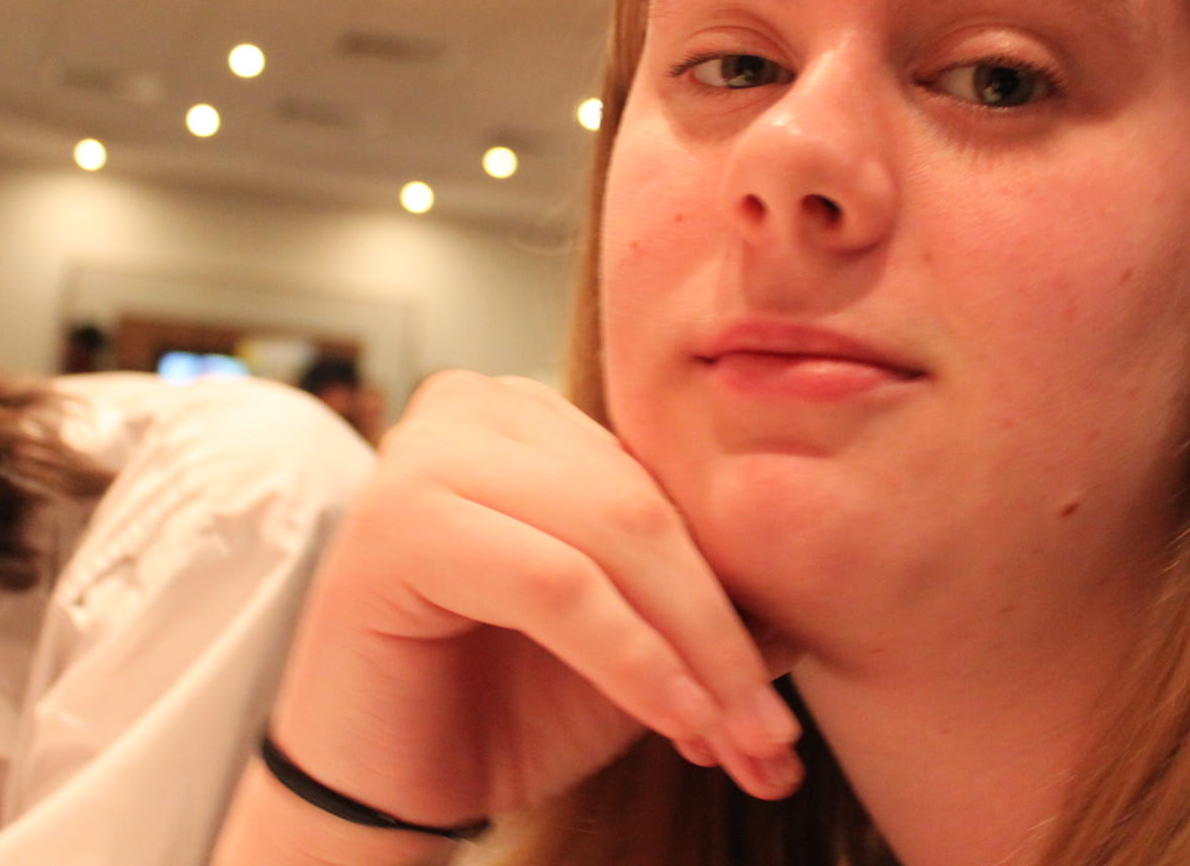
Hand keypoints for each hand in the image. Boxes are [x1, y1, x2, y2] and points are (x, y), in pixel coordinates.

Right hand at [264, 371, 802, 831]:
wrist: (384, 785)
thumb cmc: (500, 705)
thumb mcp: (633, 651)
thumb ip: (708, 605)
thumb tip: (805, 605)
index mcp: (530, 412)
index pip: (666, 484)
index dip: (736, 594)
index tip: (783, 708)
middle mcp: (474, 405)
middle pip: (646, 506)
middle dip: (720, 632)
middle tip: (772, 738)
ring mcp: (426, 451)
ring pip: (612, 536)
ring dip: (691, 651)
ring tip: (736, 740)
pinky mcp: (398, 519)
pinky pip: (557, 583)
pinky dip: (631, 658)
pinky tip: (675, 719)